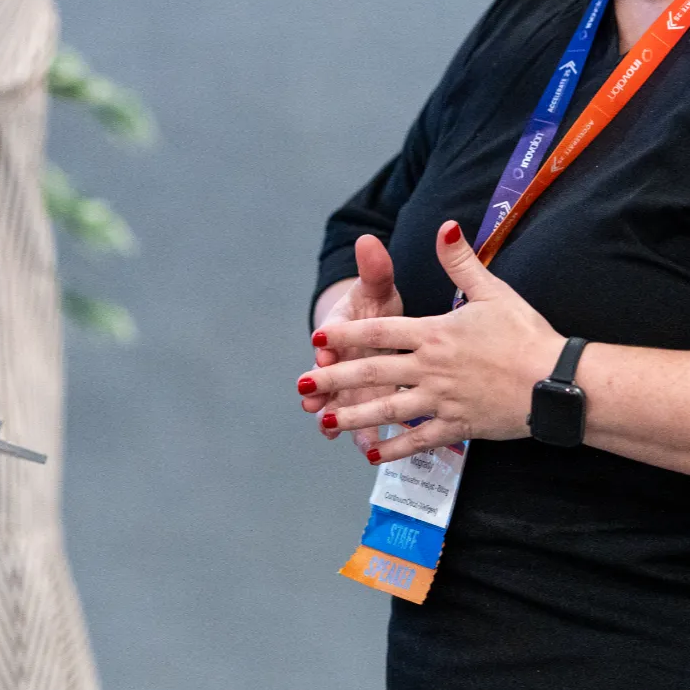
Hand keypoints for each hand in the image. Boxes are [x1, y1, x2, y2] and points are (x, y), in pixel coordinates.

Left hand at [300, 220, 564, 464]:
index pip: (380, 332)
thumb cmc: (527, 335)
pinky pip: (419, 439)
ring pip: (388, 410)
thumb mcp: (493, 291)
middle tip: (303, 386)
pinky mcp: (458, 426)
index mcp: (435, 334)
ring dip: (354, 417)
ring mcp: (442, 400)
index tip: (320, 339)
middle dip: (335, 379)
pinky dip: (395, 448)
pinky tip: (373, 454)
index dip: (347, 335)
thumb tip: (445, 226)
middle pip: (373, 373)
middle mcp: (430, 368)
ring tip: (325, 422)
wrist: (557, 382)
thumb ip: (461, 262)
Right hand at [301, 235, 404, 452]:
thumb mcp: (377, 286)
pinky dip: (362, 435)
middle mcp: (340, 360)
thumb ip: (374, 268)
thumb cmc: (376, 305)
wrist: (377, 326)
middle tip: (312, 403)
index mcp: (341, 329)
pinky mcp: (367, 402)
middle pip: (327, 376)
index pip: (330, 336)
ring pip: (341, 403)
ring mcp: (352, 384)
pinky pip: (362, 421)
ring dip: (336, 418)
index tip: (321, 350)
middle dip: (321, 390)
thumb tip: (368, 240)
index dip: (326, 344)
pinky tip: (366, 449)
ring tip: (332, 433)